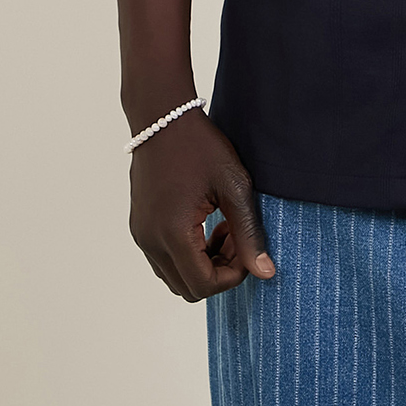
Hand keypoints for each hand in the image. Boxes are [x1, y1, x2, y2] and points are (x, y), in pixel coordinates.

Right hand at [128, 111, 275, 300]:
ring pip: (176, 276)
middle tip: (237, 235)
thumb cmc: (200, 146)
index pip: (204, 285)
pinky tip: (207, 222)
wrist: (163, 118)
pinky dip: (188, 253)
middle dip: (220, 270)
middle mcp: (150, 241)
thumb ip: (249, 233)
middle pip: (188, 288)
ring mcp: (142, 235)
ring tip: (224, 227)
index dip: (233, 275)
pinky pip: (164, 259)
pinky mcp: (140, 227)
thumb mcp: (233, 186)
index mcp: (173, 233)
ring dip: (204, 263)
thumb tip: (264, 272)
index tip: (246, 246)